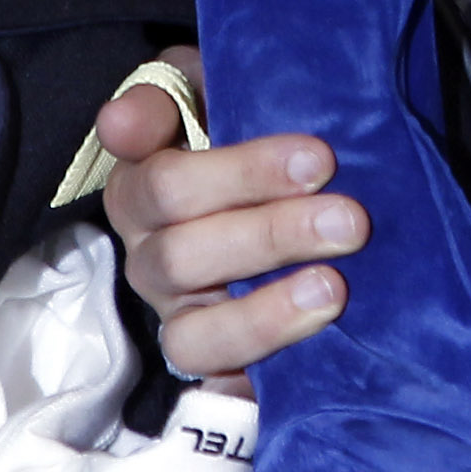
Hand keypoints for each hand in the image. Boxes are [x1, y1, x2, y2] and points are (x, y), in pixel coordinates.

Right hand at [93, 49, 369, 393]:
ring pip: (195, 332)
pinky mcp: (211, 362)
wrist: (275, 183)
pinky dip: (258, 373)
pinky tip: (310, 354)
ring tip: (333, 289)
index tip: (318, 158)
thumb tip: (120, 121)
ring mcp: (178, 314)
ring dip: (266, 313)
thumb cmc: (233, 125)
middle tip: (351, 220)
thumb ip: (166, 93)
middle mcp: (149, 258)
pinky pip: (220, 383)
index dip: (240, 173)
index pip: (165, 184)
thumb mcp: (204, 88)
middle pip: (186, 256)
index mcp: (141, 188)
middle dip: (273, 236)